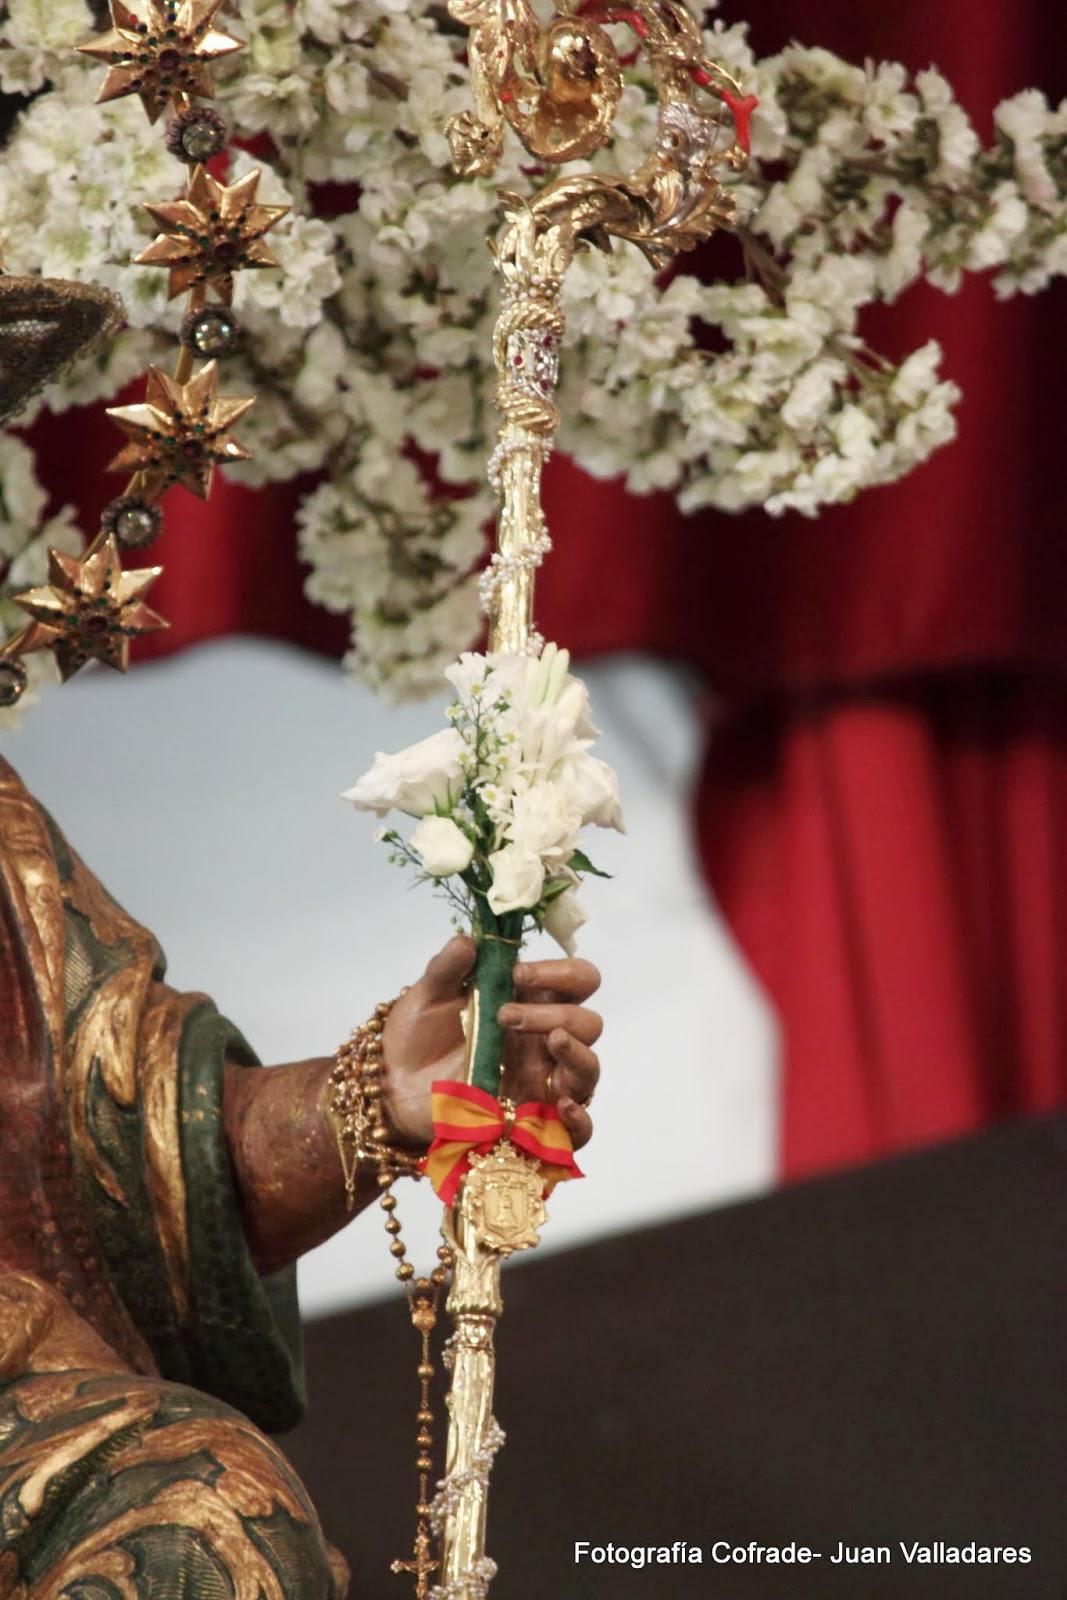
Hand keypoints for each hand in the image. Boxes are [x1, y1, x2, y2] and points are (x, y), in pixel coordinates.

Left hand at [381, 935, 601, 1151]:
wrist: (392, 1086)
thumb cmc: (418, 1034)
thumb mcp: (426, 995)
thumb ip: (447, 968)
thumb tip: (469, 940)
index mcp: (531, 1003)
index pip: (578, 981)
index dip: (561, 972)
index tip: (518, 974)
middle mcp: (545, 1042)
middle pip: (588, 1023)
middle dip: (554, 1013)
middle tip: (503, 1016)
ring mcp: (542, 1083)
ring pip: (589, 1069)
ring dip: (576, 1053)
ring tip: (550, 1042)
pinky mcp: (532, 1123)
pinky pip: (579, 1130)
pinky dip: (580, 1120)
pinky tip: (560, 1106)